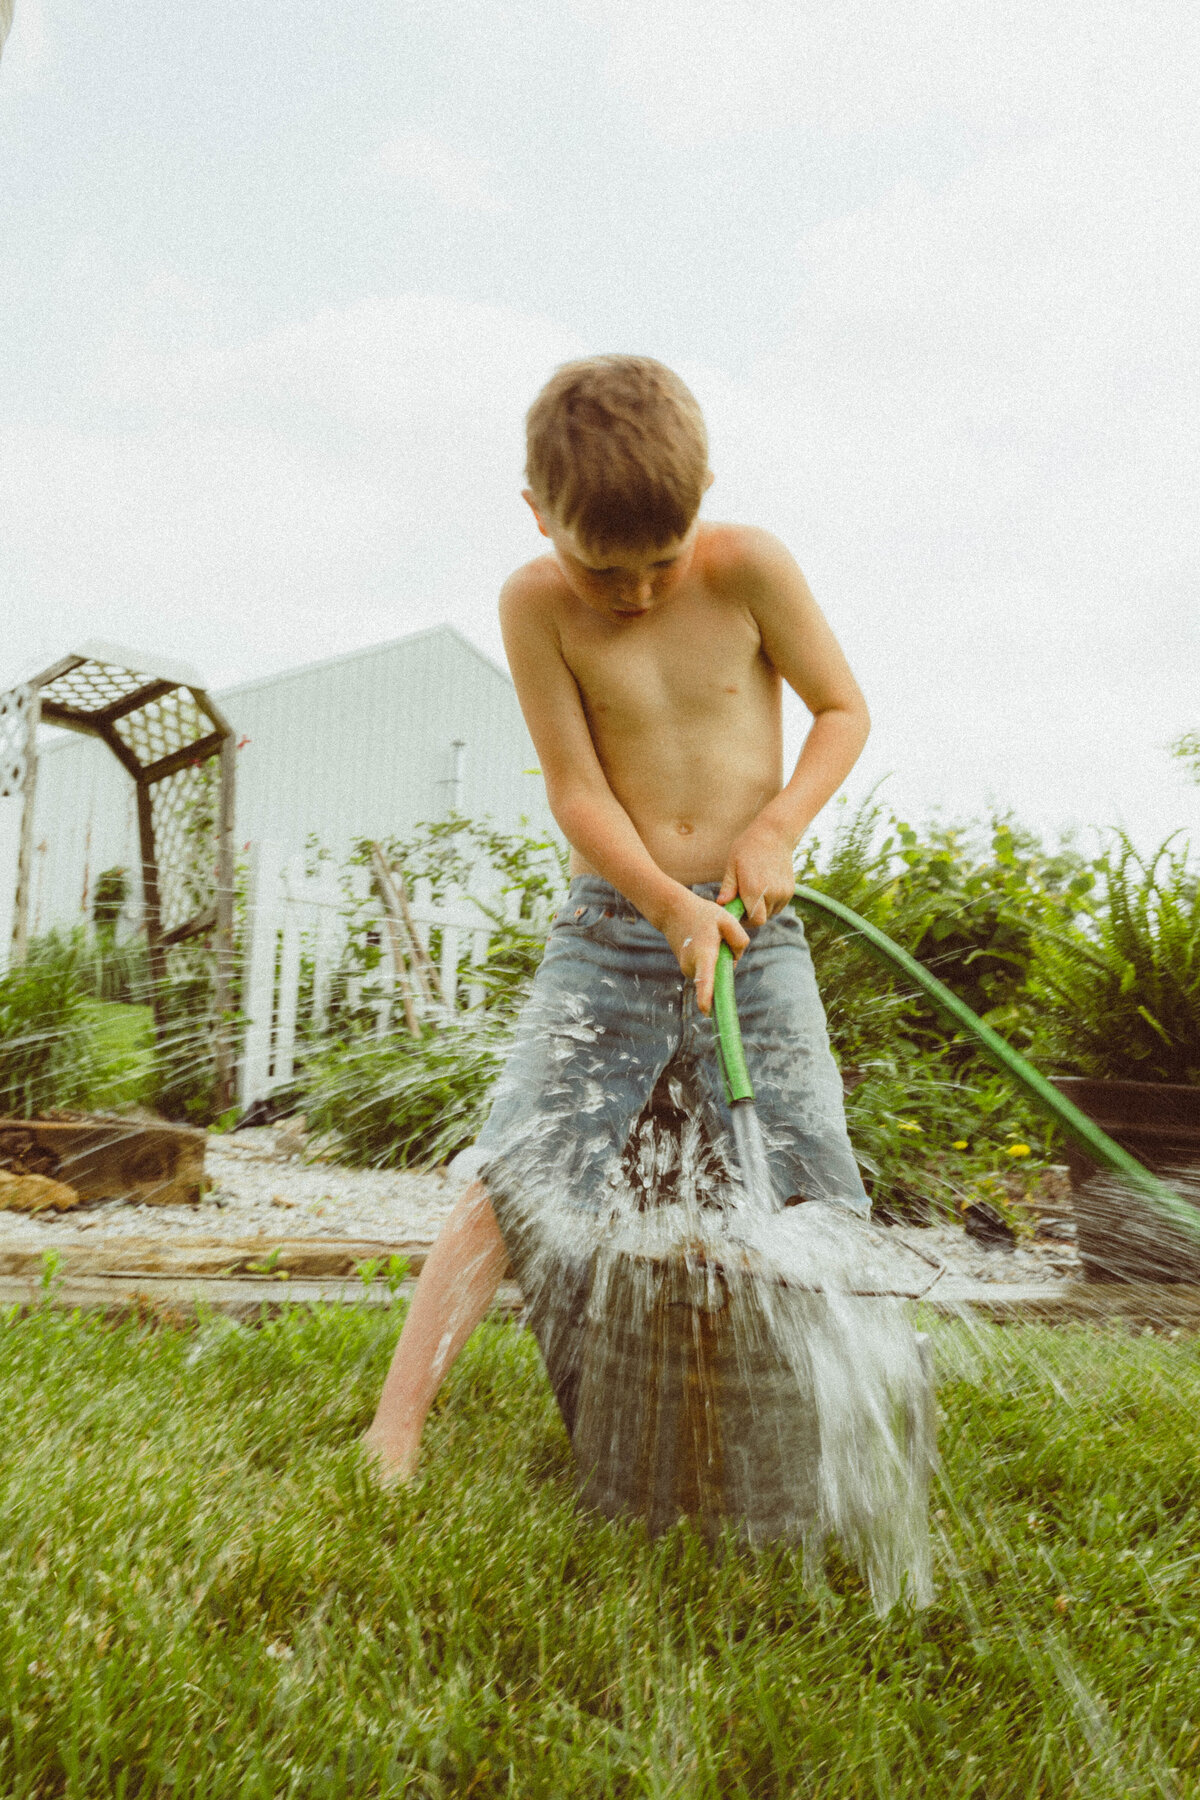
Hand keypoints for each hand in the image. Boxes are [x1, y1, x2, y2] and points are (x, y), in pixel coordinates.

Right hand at [660, 888, 749, 1014]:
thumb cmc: (702, 914)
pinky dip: (712, 959)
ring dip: (719, 959)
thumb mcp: (726, 919)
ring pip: (715, 972)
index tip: (707, 1013)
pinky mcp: (687, 970)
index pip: (705, 980)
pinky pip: (708, 970)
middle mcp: (692, 966)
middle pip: (720, 976)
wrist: (674, 912)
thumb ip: (739, 939)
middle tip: (719, 938)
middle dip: (727, 962)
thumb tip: (735, 959)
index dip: (706, 997)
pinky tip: (704, 943)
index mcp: (703, 955)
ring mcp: (688, 970)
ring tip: (709, 938)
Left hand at [716, 820, 796, 925]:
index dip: (745, 920)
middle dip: (751, 914)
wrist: (775, 834)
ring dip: (761, 908)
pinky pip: (779, 905)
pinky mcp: (790, 890)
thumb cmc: (748, 847)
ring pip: (771, 913)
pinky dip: (770, 903)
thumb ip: (728, 887)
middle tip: (741, 901)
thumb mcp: (733, 864)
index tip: (736, 911)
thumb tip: (721, 904)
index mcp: (755, 890)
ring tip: (752, 892)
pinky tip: (763, 888)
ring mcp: (783, 893)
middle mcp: (772, 894)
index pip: (754, 921)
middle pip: (762, 918)